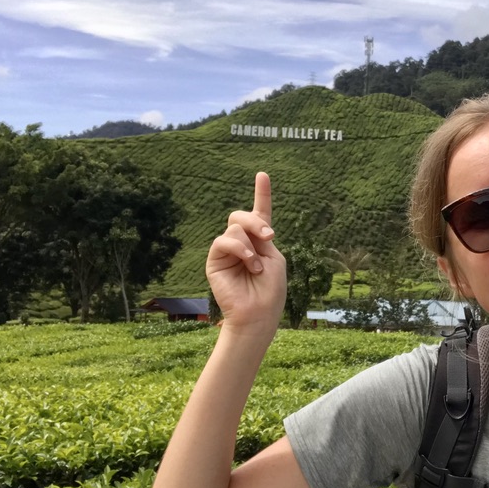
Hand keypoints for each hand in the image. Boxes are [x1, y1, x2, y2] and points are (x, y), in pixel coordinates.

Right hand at [206, 172, 286, 334]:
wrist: (258, 313)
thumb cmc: (271, 290)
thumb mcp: (274, 258)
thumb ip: (260, 237)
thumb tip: (242, 228)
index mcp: (260, 242)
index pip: (260, 213)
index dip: (262, 193)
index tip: (262, 174)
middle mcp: (242, 243)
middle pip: (242, 216)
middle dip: (256, 221)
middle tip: (270, 236)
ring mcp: (227, 251)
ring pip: (235, 227)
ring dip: (251, 244)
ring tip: (257, 265)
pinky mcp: (215, 260)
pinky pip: (223, 240)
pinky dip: (240, 249)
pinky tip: (249, 263)